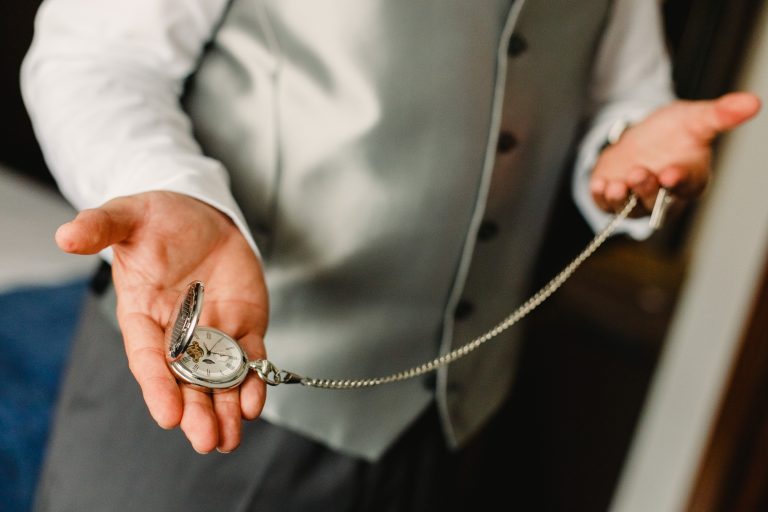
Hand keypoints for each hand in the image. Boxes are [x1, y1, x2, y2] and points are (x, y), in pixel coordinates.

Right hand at [55, 191, 268, 453]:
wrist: (202, 214)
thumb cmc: (159, 219)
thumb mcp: (128, 216)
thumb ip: (102, 227)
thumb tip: (68, 235)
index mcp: (143, 315)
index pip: (148, 357)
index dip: (158, 386)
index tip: (168, 414)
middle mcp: (177, 333)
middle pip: (185, 381)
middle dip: (196, 412)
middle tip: (205, 440)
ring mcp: (213, 333)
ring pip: (219, 379)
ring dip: (225, 409)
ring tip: (229, 438)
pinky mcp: (243, 326)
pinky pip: (251, 359)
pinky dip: (254, 381)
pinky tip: (254, 402)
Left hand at [591, 92, 760, 214]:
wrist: (643, 134)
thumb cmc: (675, 132)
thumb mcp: (696, 118)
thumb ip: (720, 115)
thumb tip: (753, 102)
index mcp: (689, 180)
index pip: (686, 186)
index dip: (678, 181)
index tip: (671, 174)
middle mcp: (663, 196)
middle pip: (655, 201)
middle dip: (646, 190)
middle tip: (640, 173)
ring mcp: (636, 199)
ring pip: (629, 208)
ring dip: (621, 200)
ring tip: (615, 186)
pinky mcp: (612, 197)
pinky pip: (605, 205)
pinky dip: (601, 197)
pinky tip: (599, 185)